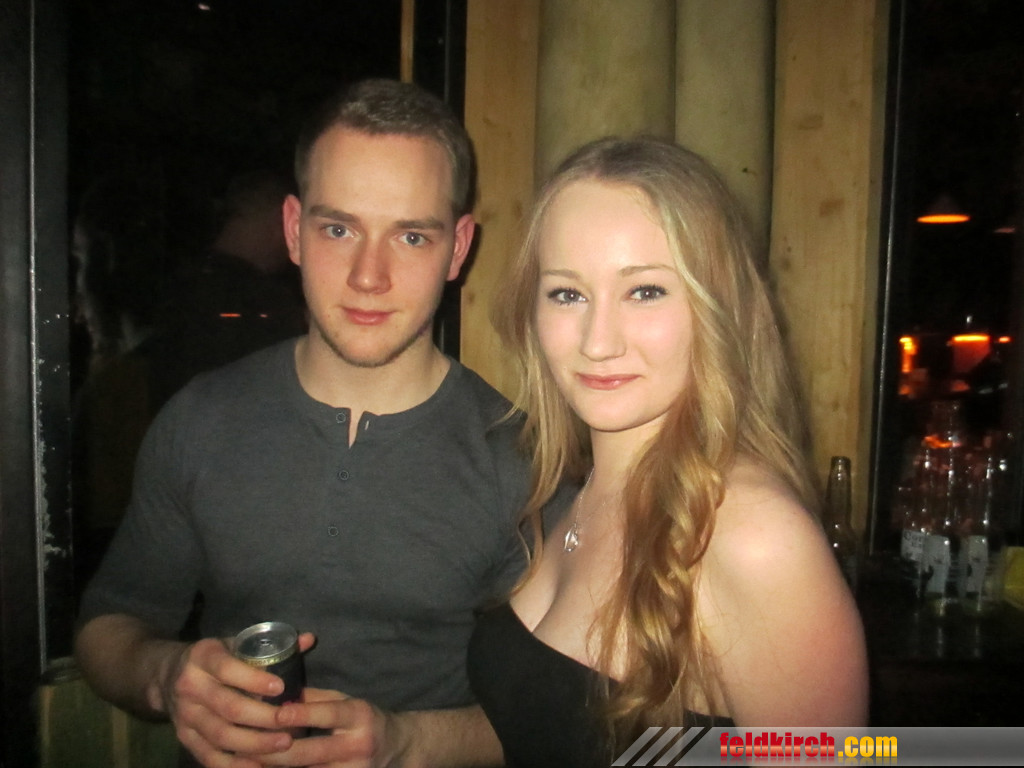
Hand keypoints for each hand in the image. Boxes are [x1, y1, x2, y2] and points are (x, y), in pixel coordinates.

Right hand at [157, 633, 316, 767]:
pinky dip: (234, 765)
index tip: (281, 687)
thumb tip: (309, 639)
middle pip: (228, 707)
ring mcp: (185, 715)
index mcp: (203, 657)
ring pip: (221, 734)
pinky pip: (209, 756)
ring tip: (283, 743)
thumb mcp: (234, 643)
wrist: (166, 675)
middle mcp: (190, 686)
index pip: (227, 669)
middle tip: (290, 723)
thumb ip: (270, 645)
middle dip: (262, 717)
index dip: (254, 679)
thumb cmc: (214, 658)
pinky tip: (259, 766)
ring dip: (254, 743)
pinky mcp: (184, 738)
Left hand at [249, 688, 418, 767]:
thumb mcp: (346, 702)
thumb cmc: (364, 720)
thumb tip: (276, 694)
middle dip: (275, 752)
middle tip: (244, 747)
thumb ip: (313, 700)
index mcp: (359, 715)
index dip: (302, 714)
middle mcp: (358, 745)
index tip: (275, 714)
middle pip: (311, 752)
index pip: (328, 714)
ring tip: (247, 763)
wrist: (397, 749)